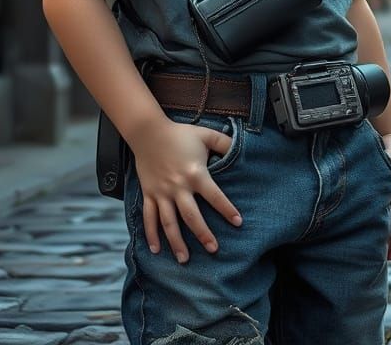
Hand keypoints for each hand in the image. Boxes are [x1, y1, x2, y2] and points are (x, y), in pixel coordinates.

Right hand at [130, 115, 242, 262]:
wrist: (149, 132)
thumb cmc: (180, 134)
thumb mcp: (205, 135)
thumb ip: (224, 143)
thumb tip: (241, 147)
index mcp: (195, 174)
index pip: (215, 196)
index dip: (227, 209)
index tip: (238, 222)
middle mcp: (178, 187)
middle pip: (192, 216)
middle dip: (203, 234)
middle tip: (213, 249)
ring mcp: (162, 193)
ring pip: (169, 223)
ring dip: (176, 242)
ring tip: (184, 259)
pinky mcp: (149, 194)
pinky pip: (149, 218)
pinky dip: (151, 234)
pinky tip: (156, 249)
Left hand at [380, 133, 390, 260]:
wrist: (387, 141)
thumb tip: (385, 177)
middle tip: (381, 258)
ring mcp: (390, 201)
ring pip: (390, 225)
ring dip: (384, 238)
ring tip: (373, 253)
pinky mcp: (379, 199)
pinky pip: (379, 217)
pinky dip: (375, 228)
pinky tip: (364, 236)